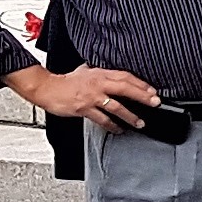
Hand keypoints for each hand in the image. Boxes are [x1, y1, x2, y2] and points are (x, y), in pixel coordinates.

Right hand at [11, 64, 162, 133]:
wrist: (47, 88)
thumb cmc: (65, 81)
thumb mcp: (85, 71)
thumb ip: (99, 73)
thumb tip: (112, 74)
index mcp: (100, 73)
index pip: (125, 76)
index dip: (140, 84)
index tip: (152, 91)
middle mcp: (98, 84)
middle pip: (125, 88)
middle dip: (142, 96)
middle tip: (155, 103)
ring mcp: (91, 97)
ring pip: (116, 106)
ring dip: (130, 115)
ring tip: (140, 122)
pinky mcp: (83, 109)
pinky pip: (102, 119)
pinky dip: (112, 125)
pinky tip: (119, 130)